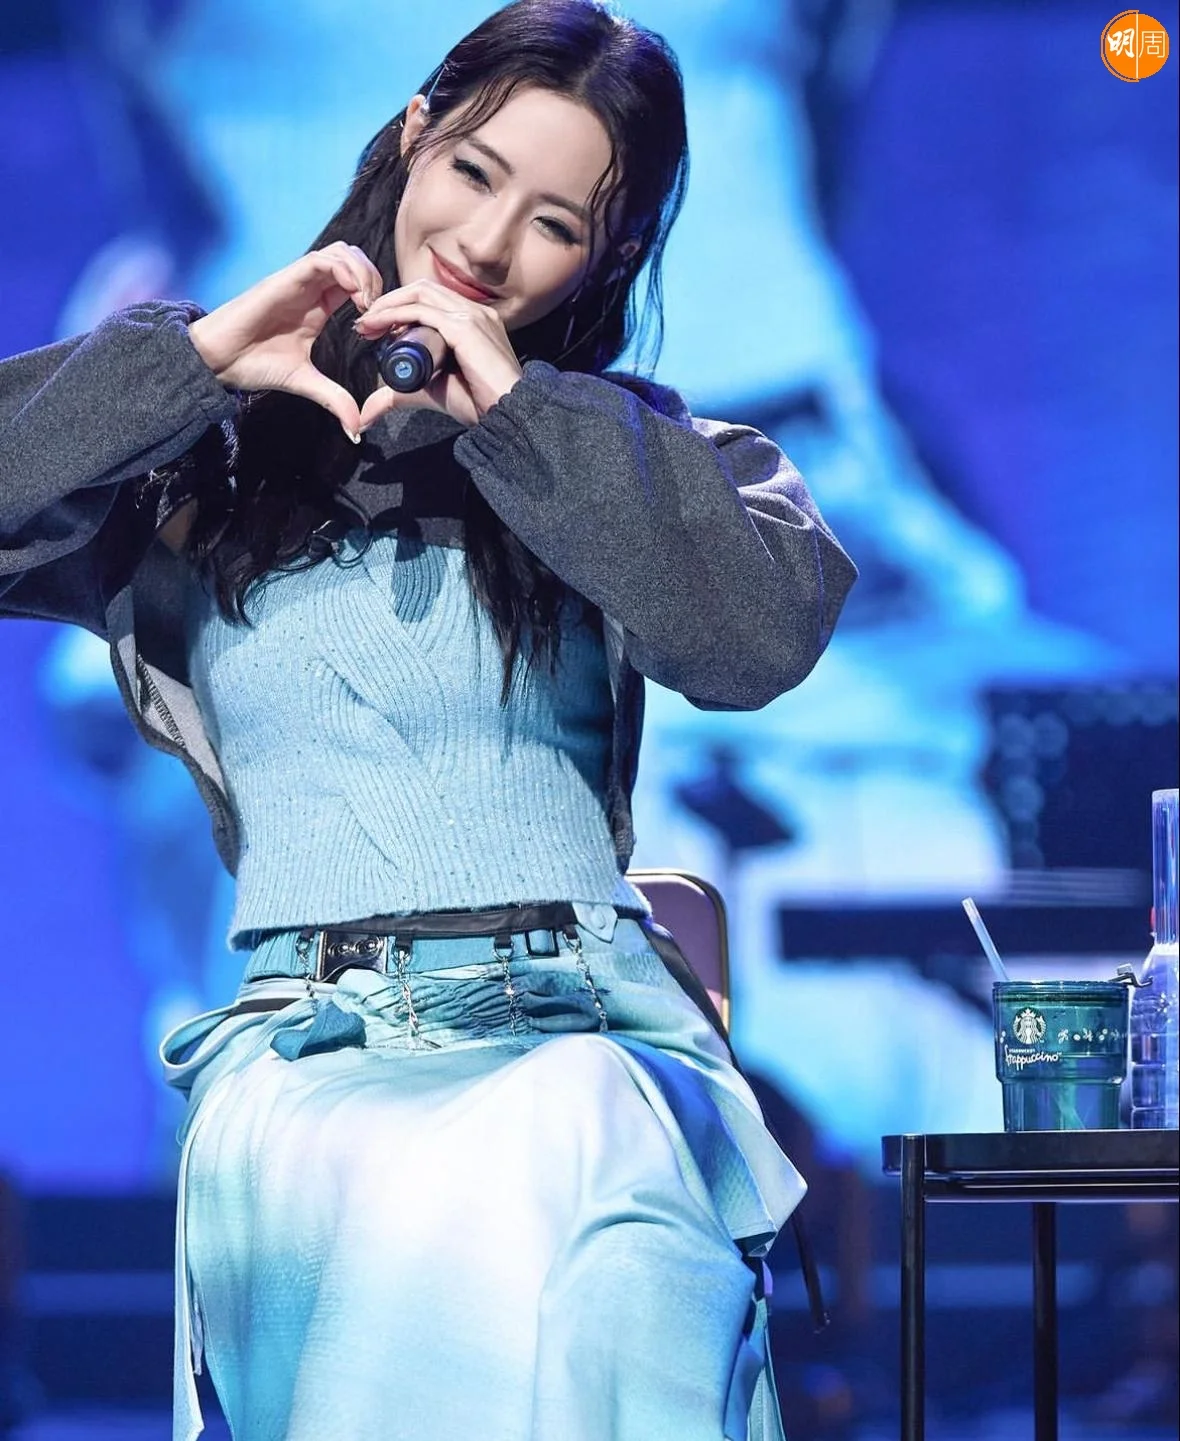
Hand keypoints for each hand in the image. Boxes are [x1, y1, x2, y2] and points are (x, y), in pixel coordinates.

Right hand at [187, 242, 384, 440]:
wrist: (219, 360)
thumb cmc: (254, 364)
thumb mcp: (305, 382)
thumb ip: (333, 399)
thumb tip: (356, 427)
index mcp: (319, 306)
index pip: (356, 283)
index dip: (376, 296)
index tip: (381, 326)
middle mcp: (311, 288)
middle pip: (354, 260)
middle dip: (375, 279)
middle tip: (378, 312)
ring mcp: (298, 281)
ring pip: (342, 253)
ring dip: (363, 273)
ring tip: (367, 304)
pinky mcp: (285, 279)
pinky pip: (320, 260)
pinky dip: (344, 271)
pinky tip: (354, 297)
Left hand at [351, 279, 523, 429]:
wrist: (507, 415)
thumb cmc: (479, 405)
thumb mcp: (432, 392)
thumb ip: (402, 395)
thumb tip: (367, 413)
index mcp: (474, 321)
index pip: (431, 298)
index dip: (399, 306)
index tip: (375, 328)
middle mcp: (475, 311)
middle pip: (422, 290)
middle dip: (388, 302)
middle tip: (364, 324)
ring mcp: (472, 316)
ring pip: (419, 294)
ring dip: (387, 305)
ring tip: (367, 324)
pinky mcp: (465, 327)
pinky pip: (422, 310)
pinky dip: (395, 314)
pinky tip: (377, 325)